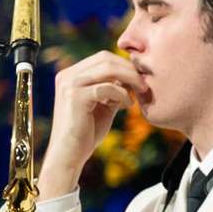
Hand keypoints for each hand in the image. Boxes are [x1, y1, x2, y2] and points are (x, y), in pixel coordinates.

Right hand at [39, 51, 147, 199]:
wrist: (70, 154)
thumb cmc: (87, 130)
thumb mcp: (104, 104)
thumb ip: (114, 88)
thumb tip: (133, 74)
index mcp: (71, 74)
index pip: (103, 58)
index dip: (125, 65)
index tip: (140, 78)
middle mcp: (67, 75)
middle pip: (105, 58)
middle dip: (129, 69)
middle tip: (144, 84)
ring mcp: (69, 84)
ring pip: (108, 68)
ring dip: (130, 78)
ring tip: (141, 92)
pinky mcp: (75, 97)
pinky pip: (107, 87)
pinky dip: (122, 94)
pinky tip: (128, 105)